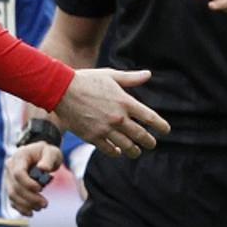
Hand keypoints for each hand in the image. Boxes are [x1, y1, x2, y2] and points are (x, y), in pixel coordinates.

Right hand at [6, 142, 62, 214]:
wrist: (40, 155)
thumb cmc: (46, 153)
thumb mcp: (51, 152)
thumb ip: (48, 159)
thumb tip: (43, 169)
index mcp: (19, 157)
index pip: (18, 173)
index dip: (28, 184)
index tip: (40, 189)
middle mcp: (10, 167)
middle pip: (15, 187)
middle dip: (30, 198)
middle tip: (45, 204)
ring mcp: (9, 177)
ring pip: (12, 195)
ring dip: (25, 205)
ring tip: (40, 208)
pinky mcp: (11, 186)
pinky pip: (12, 200)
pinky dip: (20, 208)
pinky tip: (30, 213)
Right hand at [53, 68, 168, 157]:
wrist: (61, 89)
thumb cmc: (86, 80)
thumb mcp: (110, 75)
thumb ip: (131, 78)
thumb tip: (148, 74)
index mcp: (125, 102)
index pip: (150, 118)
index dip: (161, 126)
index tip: (165, 130)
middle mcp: (118, 117)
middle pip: (141, 136)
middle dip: (149, 142)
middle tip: (151, 144)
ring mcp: (105, 129)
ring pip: (128, 147)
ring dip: (134, 151)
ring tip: (135, 151)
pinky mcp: (92, 137)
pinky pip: (110, 150)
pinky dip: (116, 152)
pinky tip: (118, 151)